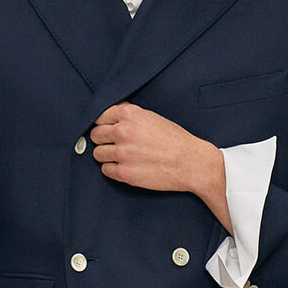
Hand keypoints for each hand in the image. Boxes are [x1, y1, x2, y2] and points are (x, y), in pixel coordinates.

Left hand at [91, 103, 229, 228]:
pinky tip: (125, 167)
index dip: (104, 124)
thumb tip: (113, 114)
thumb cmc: (175, 140)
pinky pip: (105, 170)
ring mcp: (122, 153)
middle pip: (96, 135)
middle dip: (103, 140)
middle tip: (114, 145)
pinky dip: (113, 169)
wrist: (191, 163)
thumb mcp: (153, 118)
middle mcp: (123, 132)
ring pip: (98, 154)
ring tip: (120, 157)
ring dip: (106, 156)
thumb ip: (131, 115)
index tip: (108, 130)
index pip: (100, 116)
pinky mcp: (124, 173)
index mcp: (130, 115)